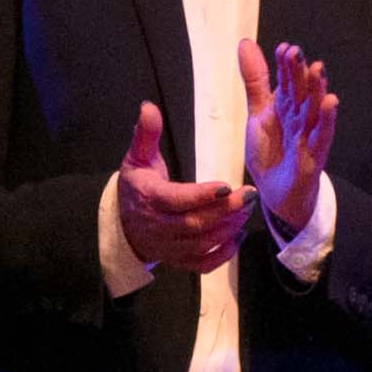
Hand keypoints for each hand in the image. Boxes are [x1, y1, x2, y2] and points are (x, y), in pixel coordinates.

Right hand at [115, 102, 247, 278]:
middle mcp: (159, 227)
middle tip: (250, 195)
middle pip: (195, 223)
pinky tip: (237, 236)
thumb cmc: (136, 187)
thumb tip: (149, 107)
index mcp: (150, 199)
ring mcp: (170, 247)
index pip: (178, 200)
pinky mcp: (179, 261)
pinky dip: (223, 254)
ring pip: (202, 243)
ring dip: (228, 228)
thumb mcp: (137, 158)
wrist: (122, 227)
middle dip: (225, 210)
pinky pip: (203, 264)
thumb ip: (146, 134)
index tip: (227, 186)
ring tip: (247, 209)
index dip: (203, 195)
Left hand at [239, 40, 339, 246]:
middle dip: (299, 73)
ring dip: (316, 90)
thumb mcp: (258, 112)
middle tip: (296, 53)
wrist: (276, 193)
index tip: (283, 48)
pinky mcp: (314, 156)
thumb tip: (245, 43)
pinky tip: (330, 102)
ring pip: (313, 110)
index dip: (285, 66)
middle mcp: (300, 117)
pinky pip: (321, 136)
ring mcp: (308, 136)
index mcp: (286, 105)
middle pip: (300, 92)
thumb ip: (256, 80)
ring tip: (317, 69)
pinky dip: (325, 120)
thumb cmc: (271, 151)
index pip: (286, 81)